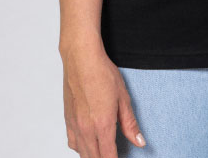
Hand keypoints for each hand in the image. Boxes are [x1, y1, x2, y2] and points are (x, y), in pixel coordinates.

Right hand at [61, 39, 145, 156]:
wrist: (81, 59)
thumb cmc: (102, 74)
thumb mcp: (123, 98)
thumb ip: (130, 123)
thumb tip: (140, 142)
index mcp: (103, 124)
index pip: (108, 157)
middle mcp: (86, 129)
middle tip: (114, 155)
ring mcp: (75, 125)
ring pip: (82, 153)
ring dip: (93, 155)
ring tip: (103, 151)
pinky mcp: (68, 120)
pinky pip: (73, 143)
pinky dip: (81, 148)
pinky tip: (88, 143)